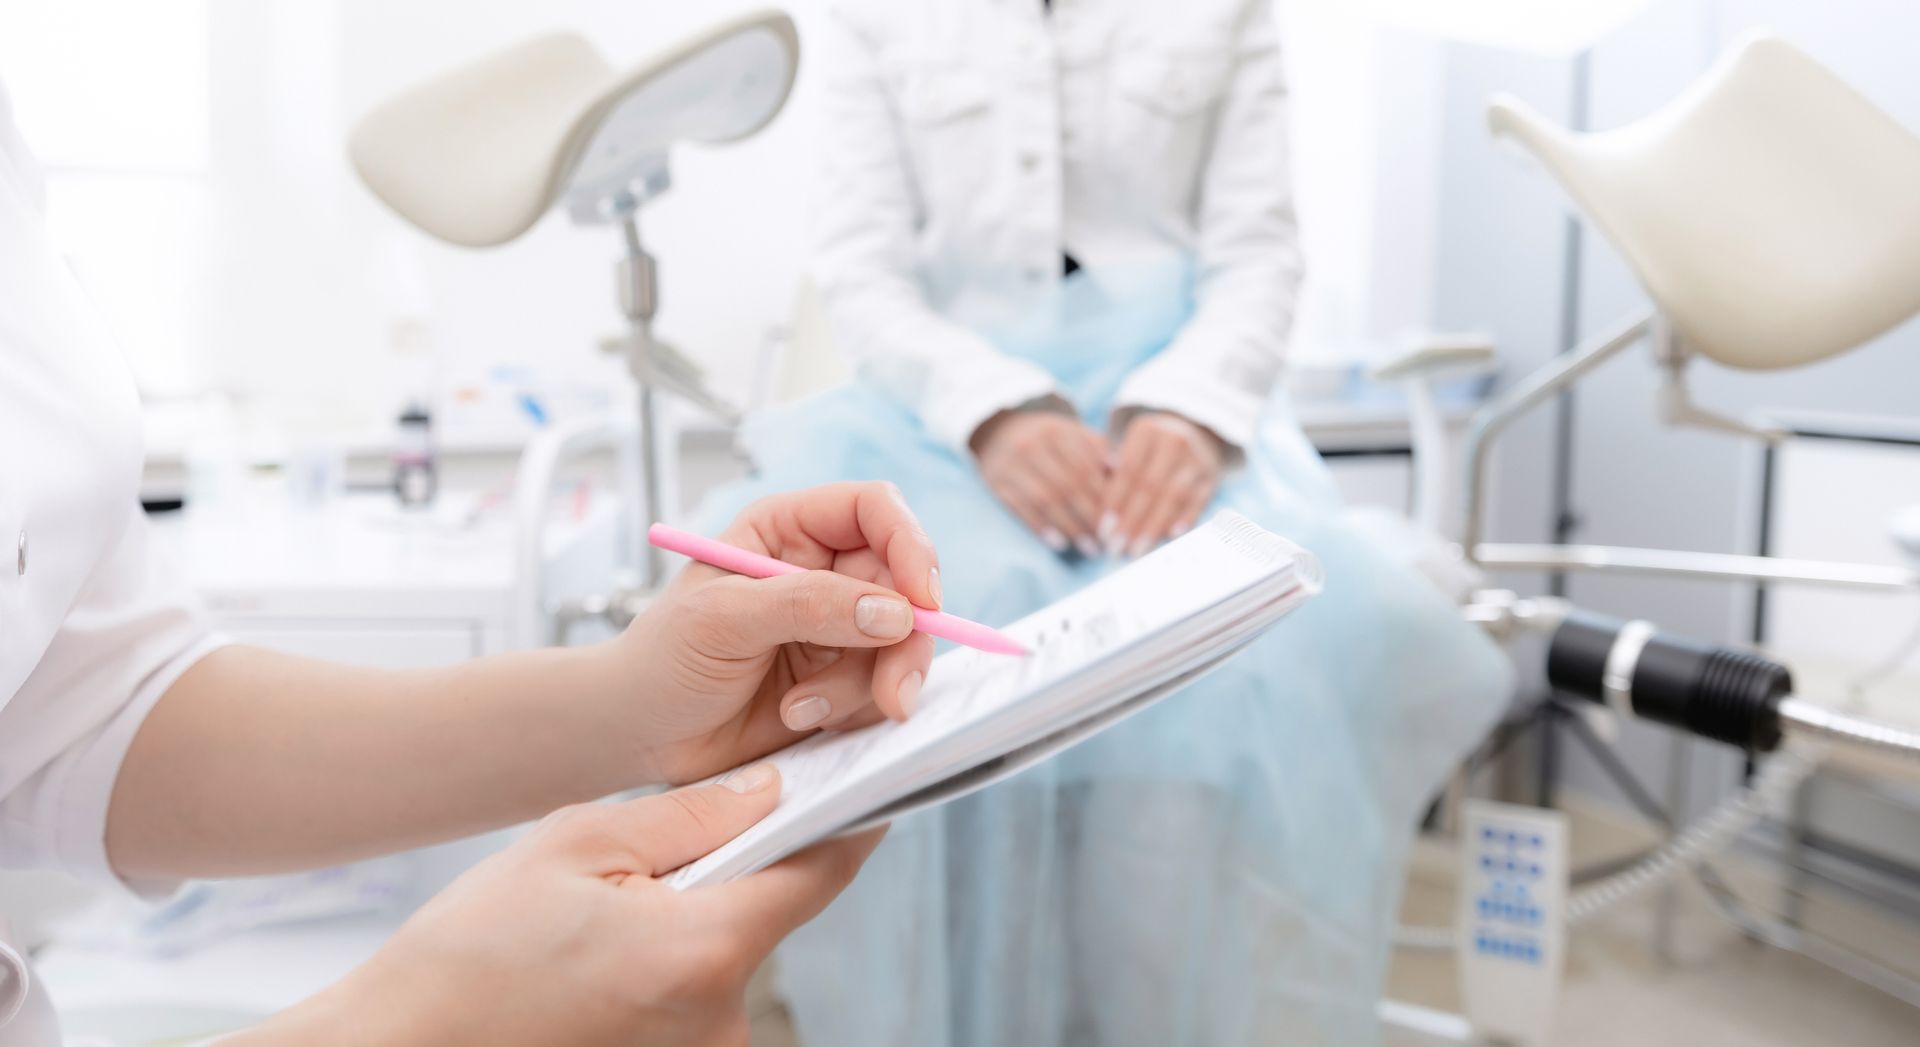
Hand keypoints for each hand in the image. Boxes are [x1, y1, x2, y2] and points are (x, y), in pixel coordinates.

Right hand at [237, 770, 883, 1046]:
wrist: (403, 1046)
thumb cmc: (469, 955)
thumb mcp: (575, 844)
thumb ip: (689, 816)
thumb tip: (770, 790)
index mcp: (705, 951)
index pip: (821, 870)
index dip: (843, 816)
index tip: (857, 779)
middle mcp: (721, 1017)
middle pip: (775, 909)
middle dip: (743, 861)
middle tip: (680, 832)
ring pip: (733, 947)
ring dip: (701, 911)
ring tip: (617, 901)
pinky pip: (700, 987)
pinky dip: (674, 953)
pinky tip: (610, 944)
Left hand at [619, 482, 941, 783]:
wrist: (640, 735)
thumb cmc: (663, 660)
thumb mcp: (723, 619)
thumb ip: (808, 606)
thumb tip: (896, 612)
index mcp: (790, 530)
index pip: (875, 510)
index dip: (909, 546)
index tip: (923, 601)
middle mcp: (823, 572)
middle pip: (906, 585)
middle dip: (905, 643)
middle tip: (893, 693)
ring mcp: (838, 629)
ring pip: (903, 645)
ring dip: (868, 687)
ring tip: (803, 710)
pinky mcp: (843, 681)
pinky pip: (884, 689)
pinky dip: (856, 712)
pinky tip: (801, 719)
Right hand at [971, 408, 1109, 554]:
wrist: (1000, 434)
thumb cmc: (1048, 440)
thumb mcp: (1072, 434)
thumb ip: (1097, 449)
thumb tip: (1120, 469)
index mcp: (1055, 431)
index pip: (1085, 467)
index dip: (1104, 497)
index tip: (1120, 519)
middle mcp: (1030, 445)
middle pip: (1067, 486)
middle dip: (1090, 517)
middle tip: (1108, 540)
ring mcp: (1010, 465)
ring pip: (1045, 500)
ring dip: (1070, 527)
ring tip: (1090, 548)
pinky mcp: (995, 483)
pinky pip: (1020, 509)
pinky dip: (1041, 528)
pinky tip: (1060, 543)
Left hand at [1102, 411, 1225, 557]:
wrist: (1193, 436)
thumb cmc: (1149, 451)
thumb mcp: (1130, 449)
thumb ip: (1111, 472)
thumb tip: (1096, 508)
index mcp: (1147, 431)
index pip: (1128, 471)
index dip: (1114, 502)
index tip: (1102, 530)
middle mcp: (1174, 440)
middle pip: (1149, 486)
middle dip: (1131, 521)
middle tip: (1115, 547)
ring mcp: (1196, 458)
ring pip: (1173, 497)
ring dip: (1153, 527)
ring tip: (1136, 550)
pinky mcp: (1212, 476)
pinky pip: (1198, 501)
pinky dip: (1185, 520)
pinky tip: (1170, 537)